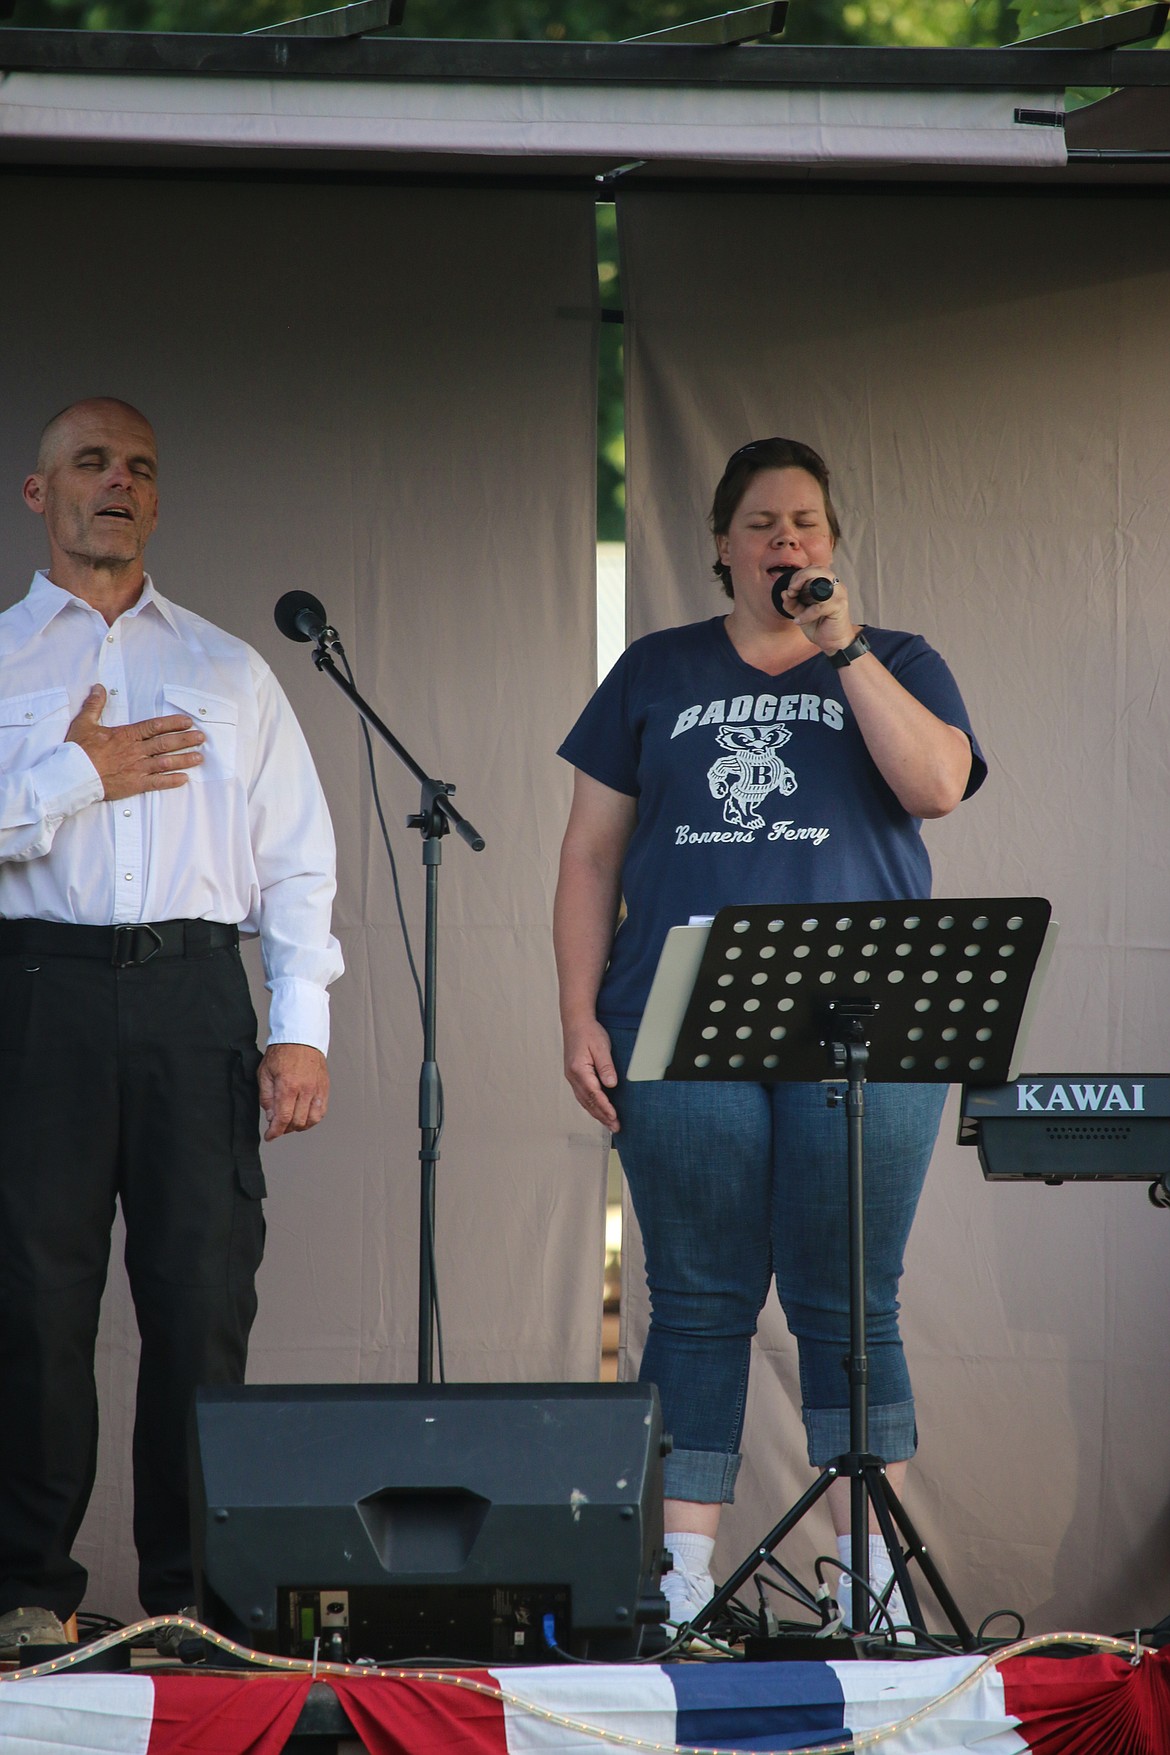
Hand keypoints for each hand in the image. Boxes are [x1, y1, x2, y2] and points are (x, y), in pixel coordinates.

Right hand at [67, 684, 204, 800]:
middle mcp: (136, 751)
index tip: (187, 722)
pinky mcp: (134, 785)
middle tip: (201, 738)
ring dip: (184, 759)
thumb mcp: (84, 723)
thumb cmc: (78, 751)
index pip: (155, 726)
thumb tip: (99, 687)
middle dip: (186, 740)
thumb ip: (95, 705)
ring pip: (166, 762)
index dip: (173, 723)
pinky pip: (157, 783)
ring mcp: (137, 768)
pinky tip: (185, 779)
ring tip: (199, 757)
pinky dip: (172, 781)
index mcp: (126, 735)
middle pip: (166, 743)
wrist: (72, 776)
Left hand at [258, 1042, 329, 1140]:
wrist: (301, 1038)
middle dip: (285, 1129)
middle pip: (297, 1122)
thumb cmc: (282, 1053)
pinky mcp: (324, 1089)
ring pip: (311, 1120)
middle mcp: (305, 1089)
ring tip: (291, 1122)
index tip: (270, 1136)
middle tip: (277, 1126)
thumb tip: (271, 1117)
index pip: (283, 1118)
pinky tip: (304, 1116)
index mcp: (288, 1086)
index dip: (275, 1132)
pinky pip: (321, 1112)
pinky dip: (312, 1119)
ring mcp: (317, 1090)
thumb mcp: (264, 1073)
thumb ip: (266, 1097)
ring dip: (299, 1126)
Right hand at [563, 1018, 620, 1131]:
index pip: (594, 1093)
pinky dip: (591, 1106)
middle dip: (602, 1116)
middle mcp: (573, 1076)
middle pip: (588, 1102)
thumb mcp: (601, 1047)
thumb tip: (611, 1084)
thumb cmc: (588, 1032)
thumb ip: (606, 1067)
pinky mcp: (575, 1076)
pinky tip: (598, 1111)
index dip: (605, 1107)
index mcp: (579, 1069)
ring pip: (584, 1101)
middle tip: (615, 1127)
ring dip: (597, 1114)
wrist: (576, 1022)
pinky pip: (583, 1096)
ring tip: (609, 1124)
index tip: (614, 1117)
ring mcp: (572, 1078)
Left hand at [778, 568, 860, 656]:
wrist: (834, 643)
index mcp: (827, 584)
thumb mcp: (801, 613)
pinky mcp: (839, 606)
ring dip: (802, 587)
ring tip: (792, 598)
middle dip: (800, 576)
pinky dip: (806, 614)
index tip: (789, 589)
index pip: (813, 569)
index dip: (799, 575)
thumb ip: (793, 603)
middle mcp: (835, 586)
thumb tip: (783, 593)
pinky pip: (819, 606)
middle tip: (791, 590)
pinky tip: (798, 621)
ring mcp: (839, 594)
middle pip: (818, 569)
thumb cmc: (820, 626)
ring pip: (820, 581)